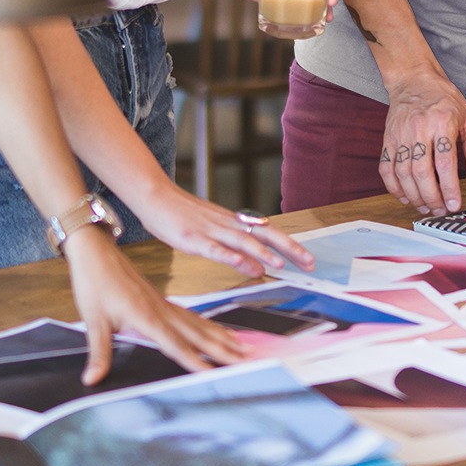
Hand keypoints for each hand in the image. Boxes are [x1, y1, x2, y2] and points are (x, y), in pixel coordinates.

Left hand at [60, 226, 246, 381]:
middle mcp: (163, 312)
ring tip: (245, 349)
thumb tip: (92, 379)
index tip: (215, 374)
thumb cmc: (95, 283)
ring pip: (201, 326)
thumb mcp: (93, 320)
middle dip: (225, 350)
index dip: (196, 362)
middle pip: (199, 336)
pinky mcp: (164, 302)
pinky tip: (221, 332)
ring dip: (224, 339)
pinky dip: (211, 327)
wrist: (97, 253)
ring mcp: (166, 306)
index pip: (176, 346)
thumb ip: (99, 352)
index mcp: (147, 317)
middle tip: (249, 360)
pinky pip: (194, 317)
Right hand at [127, 179, 315, 277]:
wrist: (155, 195)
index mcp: (234, 223)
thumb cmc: (182, 215)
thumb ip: (238, 252)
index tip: (309, 259)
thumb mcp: (214, 234)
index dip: (291, 245)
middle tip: (310, 263)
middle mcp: (228, 225)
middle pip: (265, 235)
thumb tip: (260, 269)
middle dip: (289, 249)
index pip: (269, 234)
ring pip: (243, 242)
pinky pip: (214, 249)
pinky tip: (242, 265)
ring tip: (281, 264)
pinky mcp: (193, 238)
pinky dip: (230, 257)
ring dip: (263, 253)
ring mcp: (211, 231)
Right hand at [378, 67, 465, 214]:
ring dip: (414, 197)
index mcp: (443, 123)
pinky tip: (405, 197)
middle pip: (421, 172)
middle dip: (431, 198)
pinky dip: (393, 187)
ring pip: (403, 174)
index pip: (445, 163)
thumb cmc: (445, 100)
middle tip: (440, 211)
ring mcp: (400, 135)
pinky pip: (386, 169)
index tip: (454, 205)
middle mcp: (419, 129)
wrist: (414, 81)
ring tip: (426, 207)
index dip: (449, 188)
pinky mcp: (387, 140)